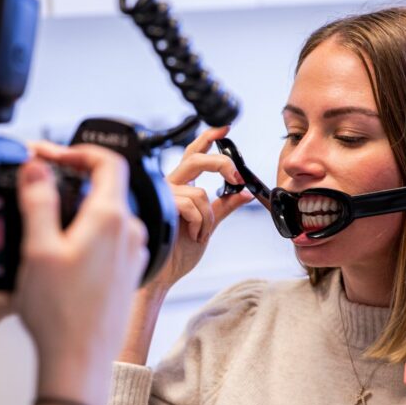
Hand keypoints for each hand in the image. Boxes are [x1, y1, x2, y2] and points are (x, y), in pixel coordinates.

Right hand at [14, 143, 148, 404]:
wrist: (79, 363)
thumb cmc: (60, 314)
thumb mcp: (38, 249)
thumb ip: (39, 201)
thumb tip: (37, 168)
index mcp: (111, 218)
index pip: (107, 161)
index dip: (77, 150)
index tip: (50, 155)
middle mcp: (129, 233)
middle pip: (107, 185)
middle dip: (73, 176)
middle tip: (40, 179)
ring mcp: (132, 254)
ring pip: (106, 213)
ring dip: (78, 206)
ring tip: (45, 215)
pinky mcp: (127, 273)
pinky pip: (108, 238)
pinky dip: (86, 231)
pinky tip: (60, 248)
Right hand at [144, 126, 252, 301]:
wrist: (163, 275)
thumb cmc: (178, 253)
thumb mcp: (209, 225)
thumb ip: (223, 207)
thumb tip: (244, 193)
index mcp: (180, 187)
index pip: (194, 154)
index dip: (208, 138)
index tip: (225, 129)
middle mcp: (170, 186)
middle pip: (196, 159)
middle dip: (220, 164)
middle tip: (236, 177)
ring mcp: (163, 195)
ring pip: (199, 192)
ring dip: (208, 218)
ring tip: (199, 234)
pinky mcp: (161, 206)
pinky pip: (192, 206)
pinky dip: (199, 224)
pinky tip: (191, 236)